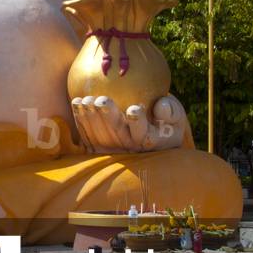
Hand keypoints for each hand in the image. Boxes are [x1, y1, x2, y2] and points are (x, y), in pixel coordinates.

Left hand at [71, 94, 188, 152]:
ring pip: (100, 137)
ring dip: (90, 119)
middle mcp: (131, 150)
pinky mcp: (99, 150)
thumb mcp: (176, 116)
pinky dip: (81, 121)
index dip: (138, 123)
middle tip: (102, 100)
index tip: (134, 109)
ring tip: (86, 100)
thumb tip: (160, 106)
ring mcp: (113, 152)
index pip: (144, 135)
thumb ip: (171, 111)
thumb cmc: (166, 121)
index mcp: (151, 142)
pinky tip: (77, 103)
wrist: (152, 135)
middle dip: (108, 118)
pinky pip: (88, 137)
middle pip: (118, 135)